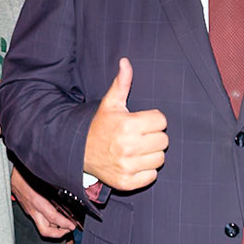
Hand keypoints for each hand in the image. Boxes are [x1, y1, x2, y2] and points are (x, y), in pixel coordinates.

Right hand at [11, 166, 80, 238]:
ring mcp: (29, 211)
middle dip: (59, 234)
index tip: (72, 226)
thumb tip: (67, 190)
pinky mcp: (28, 210)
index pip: (53, 217)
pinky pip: (39, 221)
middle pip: (45, 231)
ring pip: (42, 228)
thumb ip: (54, 187)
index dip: (64, 224)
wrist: (9, 174)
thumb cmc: (23, 174)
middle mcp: (32, 209)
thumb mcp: (42, 178)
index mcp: (37, 201)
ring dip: (54, 229)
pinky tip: (54, 217)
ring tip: (64, 225)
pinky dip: (49, 222)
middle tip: (68, 229)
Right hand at [83, 59, 168, 190]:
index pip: (162, 121)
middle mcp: (128, 147)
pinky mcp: (127, 182)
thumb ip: (122, 83)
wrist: (80, 153)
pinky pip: (152, 176)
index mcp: (127, 125)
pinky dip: (146, 171)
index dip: (153, 120)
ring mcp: (127, 166)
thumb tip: (126, 62)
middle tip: (140, 136)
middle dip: (154, 137)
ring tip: (137, 150)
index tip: (141, 122)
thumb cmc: (100, 126)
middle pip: (164, 140)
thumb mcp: (110, 104)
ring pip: (160, 158)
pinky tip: (134, 163)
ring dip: (151, 154)